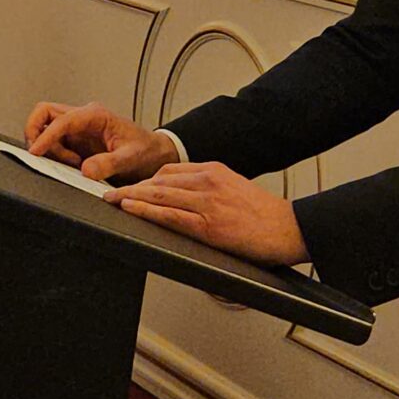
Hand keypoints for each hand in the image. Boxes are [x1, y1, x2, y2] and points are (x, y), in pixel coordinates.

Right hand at [25, 101, 178, 182]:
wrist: (155, 155)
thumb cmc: (146, 151)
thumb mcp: (131, 158)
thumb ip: (109, 164)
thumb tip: (85, 170)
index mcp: (95, 115)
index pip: (61, 120)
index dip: (46, 136)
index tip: (36, 152)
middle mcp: (83, 118)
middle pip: (44, 112)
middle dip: (35, 130)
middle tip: (38, 153)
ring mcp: (78, 129)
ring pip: (45, 127)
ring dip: (49, 147)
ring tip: (71, 164)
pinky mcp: (76, 141)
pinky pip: (54, 143)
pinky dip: (55, 154)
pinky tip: (74, 166)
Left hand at [105, 162, 309, 265]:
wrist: (288, 228)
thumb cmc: (263, 214)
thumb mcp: (234, 188)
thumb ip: (208, 190)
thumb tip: (183, 199)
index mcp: (213, 171)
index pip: (168, 171)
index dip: (144, 179)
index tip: (129, 185)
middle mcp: (207, 181)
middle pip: (158, 180)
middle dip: (130, 187)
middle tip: (109, 192)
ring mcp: (206, 203)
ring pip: (158, 194)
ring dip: (130, 197)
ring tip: (112, 200)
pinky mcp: (208, 225)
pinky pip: (169, 215)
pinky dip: (146, 211)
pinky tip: (131, 209)